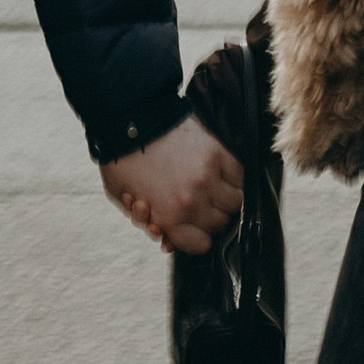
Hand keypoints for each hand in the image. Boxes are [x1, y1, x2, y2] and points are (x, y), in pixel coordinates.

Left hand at [102, 115, 245, 257]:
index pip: (201, 245)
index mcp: (169, 217)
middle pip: (219, 223)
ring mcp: (208, 177)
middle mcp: (192, 201)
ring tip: (212, 187)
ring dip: (225, 197)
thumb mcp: (123, 199)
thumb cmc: (122, 158)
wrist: (128, 118)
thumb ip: (148, 222)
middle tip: (198, 203)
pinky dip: (235, 177)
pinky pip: (241, 176)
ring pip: (236, 202)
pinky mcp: (218, 153)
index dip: (197, 237)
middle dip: (209, 216)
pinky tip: (220, 172)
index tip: (193, 227)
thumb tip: (167, 240)